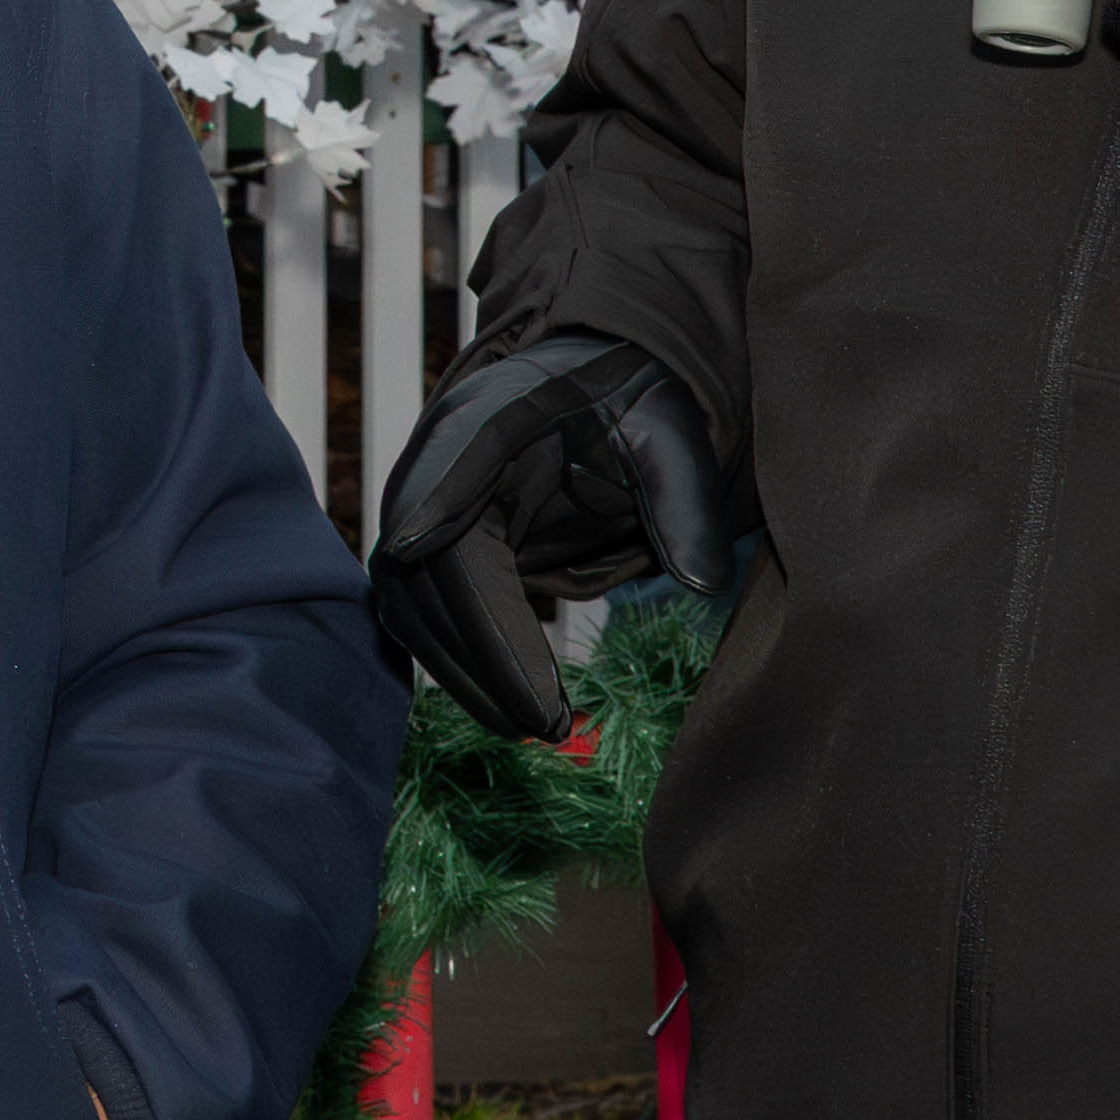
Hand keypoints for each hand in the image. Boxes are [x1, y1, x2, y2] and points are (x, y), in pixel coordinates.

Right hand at [371, 332, 744, 740]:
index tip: (415, 545)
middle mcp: (435, 461)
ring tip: (537, 727)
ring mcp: (419, 510)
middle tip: (546, 719)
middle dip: (483, 648)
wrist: (589, 392)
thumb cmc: (626, 407)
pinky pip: (423, 617)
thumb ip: (685, 502)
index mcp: (493, 414)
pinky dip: (462, 664)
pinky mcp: (423, 551)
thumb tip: (705, 582)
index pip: (452, 462)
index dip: (433, 503)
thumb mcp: (670, 438)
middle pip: (430, 563)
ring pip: (413, 603)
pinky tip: (513, 706)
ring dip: (468, 672)